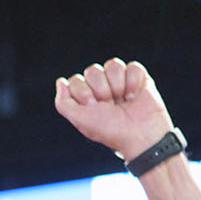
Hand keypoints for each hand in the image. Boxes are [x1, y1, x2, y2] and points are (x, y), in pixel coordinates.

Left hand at [53, 58, 173, 161]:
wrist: (140, 134)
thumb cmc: (110, 130)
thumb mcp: (80, 119)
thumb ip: (63, 103)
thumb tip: (60, 81)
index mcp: (86, 96)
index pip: (76, 80)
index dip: (84, 93)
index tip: (93, 108)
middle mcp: (101, 86)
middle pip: (93, 70)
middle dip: (101, 90)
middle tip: (110, 106)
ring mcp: (120, 81)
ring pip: (112, 65)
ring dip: (118, 85)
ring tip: (123, 101)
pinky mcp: (138, 77)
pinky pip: (132, 66)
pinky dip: (133, 82)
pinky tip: (134, 96)